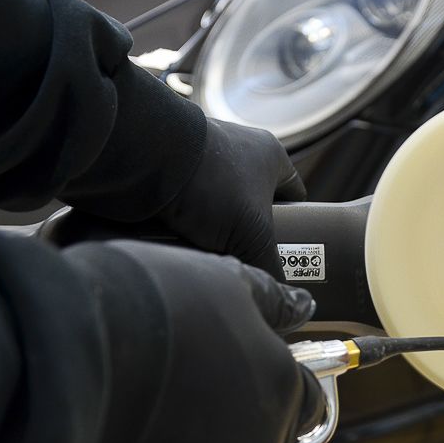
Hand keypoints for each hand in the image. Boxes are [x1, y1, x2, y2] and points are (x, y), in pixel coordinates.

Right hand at [65, 240, 322, 442]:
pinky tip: (118, 437)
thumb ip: (267, 299)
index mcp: (281, 388)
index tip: (256, 381)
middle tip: (197, 400)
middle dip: (247, 434)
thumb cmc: (146, 302)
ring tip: (149, 414)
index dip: (285, 390)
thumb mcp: (218, 278)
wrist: (61, 353)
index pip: (310, 402)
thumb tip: (301, 304)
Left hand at [155, 119, 305, 277]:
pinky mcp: (174, 172)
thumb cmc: (211, 184)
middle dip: (253, 234)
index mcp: (270, 155)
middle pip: (255, 205)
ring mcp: (204, 160)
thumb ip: (269, 264)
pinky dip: (190, 229)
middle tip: (252, 263)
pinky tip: (190, 251)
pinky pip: (191, 207)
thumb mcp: (253, 233)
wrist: (144, 159)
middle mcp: (239, 151)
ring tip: (220, 261)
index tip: (293, 250)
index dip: (299, 223)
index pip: (295, 194)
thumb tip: (275, 291)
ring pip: (221, 209)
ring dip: (219, 234)